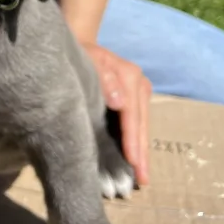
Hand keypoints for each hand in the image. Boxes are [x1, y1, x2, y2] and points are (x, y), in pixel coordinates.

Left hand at [81, 41, 151, 185]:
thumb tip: (120, 103)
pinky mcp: (136, 97)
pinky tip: (136, 158)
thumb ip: (104, 80)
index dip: (131, 139)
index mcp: (129, 76)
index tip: (133, 161)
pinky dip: (136, 140)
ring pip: (141, 125)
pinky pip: (137, 122)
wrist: (82, 43)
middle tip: (142, 179)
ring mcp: (140, 90)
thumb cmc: (82, 54)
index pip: (131, 114)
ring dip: (141, 150)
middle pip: (140, 123)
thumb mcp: (89, 61)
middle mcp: (139, 83)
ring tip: (141, 175)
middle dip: (141, 152)